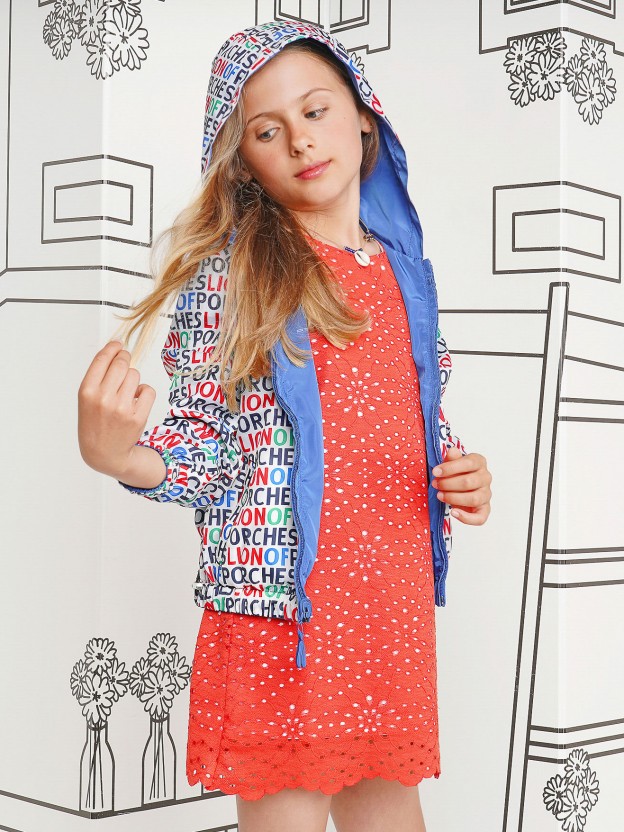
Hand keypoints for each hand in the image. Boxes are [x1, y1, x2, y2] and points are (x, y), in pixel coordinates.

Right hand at [78, 340, 156, 479]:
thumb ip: (98, 375)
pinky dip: (144, 393)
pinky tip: (135, 401)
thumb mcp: (87, 398)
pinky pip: (148, 390)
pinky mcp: (137, 417)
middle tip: (125, 363)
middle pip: (122, 363)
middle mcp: (103, 398)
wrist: (104, 452)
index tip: (118, 344)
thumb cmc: (95, 421)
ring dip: (133, 380)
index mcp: (87, 391)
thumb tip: (116, 350)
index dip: (113, 348)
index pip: (103, 359)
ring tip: (126, 393)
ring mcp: (121, 408)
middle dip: (125, 359)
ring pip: (135, 375)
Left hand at [431, 446, 491, 525]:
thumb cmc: (455, 472)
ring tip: (440, 495)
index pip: (469, 463)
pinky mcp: (484, 509)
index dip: (450, 468)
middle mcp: (486, 477)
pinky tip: (453, 512)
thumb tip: (452, 451)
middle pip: (469, 482)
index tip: (436, 472)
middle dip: (448, 484)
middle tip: (435, 484)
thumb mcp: (450, 463)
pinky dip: (466, 518)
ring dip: (453, 498)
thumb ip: (451, 458)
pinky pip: (480, 518)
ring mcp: (486, 494)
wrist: (459, 485)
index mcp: (479, 462)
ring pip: (474, 499)